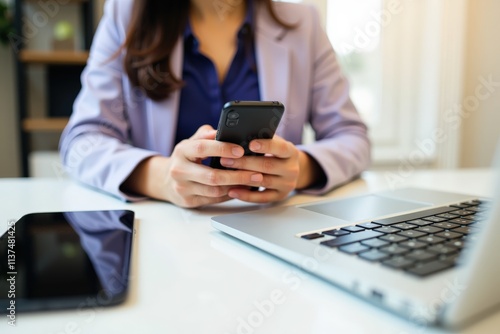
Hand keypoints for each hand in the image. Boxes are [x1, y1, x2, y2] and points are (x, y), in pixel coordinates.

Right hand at [122, 125, 263, 207]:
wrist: (165, 180)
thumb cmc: (186, 158)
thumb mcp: (191, 142)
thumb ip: (206, 135)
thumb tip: (222, 129)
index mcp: (182, 151)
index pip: (202, 148)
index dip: (222, 149)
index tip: (241, 149)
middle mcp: (179, 170)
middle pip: (212, 176)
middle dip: (237, 175)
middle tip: (256, 172)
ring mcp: (183, 188)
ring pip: (215, 190)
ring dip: (236, 186)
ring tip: (253, 181)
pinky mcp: (188, 201)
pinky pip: (214, 199)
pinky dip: (230, 194)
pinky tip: (242, 189)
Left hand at [219, 135, 319, 202]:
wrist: (289, 171)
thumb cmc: (276, 154)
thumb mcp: (274, 144)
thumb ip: (262, 139)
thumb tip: (239, 134)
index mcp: (291, 152)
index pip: (280, 148)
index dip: (266, 146)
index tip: (251, 144)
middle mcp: (291, 169)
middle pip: (268, 166)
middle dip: (245, 162)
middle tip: (226, 159)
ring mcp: (286, 184)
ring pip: (263, 181)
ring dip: (243, 178)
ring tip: (226, 174)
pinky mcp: (279, 196)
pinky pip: (261, 198)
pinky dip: (246, 195)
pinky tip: (232, 191)